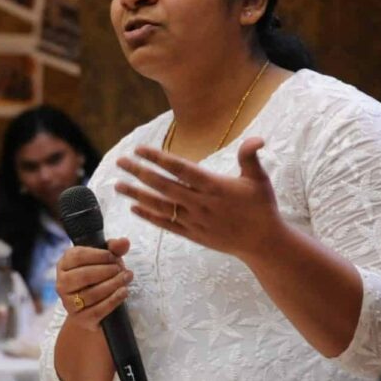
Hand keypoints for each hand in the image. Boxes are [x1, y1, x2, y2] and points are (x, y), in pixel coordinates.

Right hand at [56, 238, 133, 331]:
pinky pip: (97, 310)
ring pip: (91, 294)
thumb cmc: (98, 278)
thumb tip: (124, 241)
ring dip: (113, 285)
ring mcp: (68, 303)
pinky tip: (124, 292)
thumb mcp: (105, 260)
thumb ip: (114, 249)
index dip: (98, 255)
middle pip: (84, 275)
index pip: (78, 256)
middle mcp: (62, 284)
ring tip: (126, 279)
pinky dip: (113, 300)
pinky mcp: (80, 319)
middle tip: (122, 269)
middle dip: (106, 271)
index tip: (114, 257)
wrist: (92, 310)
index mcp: (64, 264)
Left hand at [115, 137, 283, 258]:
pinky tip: (133, 207)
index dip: (158, 158)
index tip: (139, 149)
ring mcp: (195, 220)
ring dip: (136, 194)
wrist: (263, 243)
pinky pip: (166, 224)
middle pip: (163, 186)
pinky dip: (149, 216)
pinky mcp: (193, 234)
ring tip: (117, 185)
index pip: (180, 169)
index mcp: (214, 186)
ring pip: (160, 206)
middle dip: (139, 172)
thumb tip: (258, 137)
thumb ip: (250, 156)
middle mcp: (200, 203)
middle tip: (120, 161)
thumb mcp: (259, 178)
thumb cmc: (261, 207)